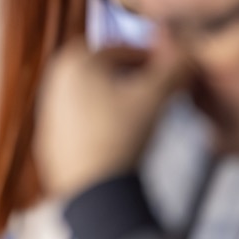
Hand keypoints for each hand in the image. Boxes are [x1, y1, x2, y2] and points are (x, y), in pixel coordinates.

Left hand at [34, 38, 190, 198]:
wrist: (93, 189)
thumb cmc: (120, 137)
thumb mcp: (154, 97)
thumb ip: (173, 69)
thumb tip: (188, 52)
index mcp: (75, 62)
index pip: (121, 49)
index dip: (150, 57)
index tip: (169, 69)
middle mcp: (55, 82)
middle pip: (104, 70)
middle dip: (132, 76)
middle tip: (157, 89)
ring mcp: (50, 112)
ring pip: (93, 94)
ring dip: (118, 97)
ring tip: (143, 114)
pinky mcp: (51, 138)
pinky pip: (82, 119)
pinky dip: (103, 120)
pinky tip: (123, 136)